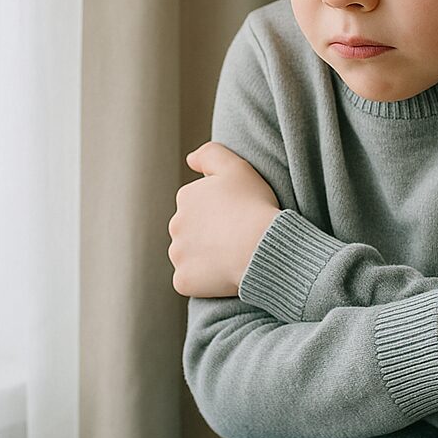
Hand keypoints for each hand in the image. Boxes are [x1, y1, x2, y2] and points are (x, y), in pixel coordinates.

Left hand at [168, 141, 281, 297]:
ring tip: (234, 257)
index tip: (239, 217)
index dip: (221, 213)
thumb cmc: (254, 205)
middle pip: (191, 232)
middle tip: (238, 239)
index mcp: (186, 197)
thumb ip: (211, 154)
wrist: (262, 246)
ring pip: (189, 257)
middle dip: (209, 236)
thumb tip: (190, 160)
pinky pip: (190, 282)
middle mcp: (175, 224)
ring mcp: (177, 254)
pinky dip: (204, 282)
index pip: (199, 207)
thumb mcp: (237, 168)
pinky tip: (224, 275)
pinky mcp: (183, 280)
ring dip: (206, 259)